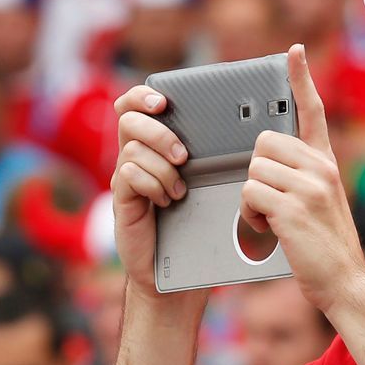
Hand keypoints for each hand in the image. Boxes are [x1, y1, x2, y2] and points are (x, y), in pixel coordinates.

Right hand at [109, 83, 190, 293]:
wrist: (176, 268)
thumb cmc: (196, 223)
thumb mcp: (207, 184)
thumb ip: (211, 157)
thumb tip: (242, 131)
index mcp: (154, 145)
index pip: (136, 105)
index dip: (143, 95)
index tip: (163, 101)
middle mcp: (136, 156)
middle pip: (129, 119)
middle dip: (158, 132)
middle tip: (182, 155)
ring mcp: (125, 177)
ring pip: (132, 148)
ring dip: (161, 166)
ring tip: (179, 188)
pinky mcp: (121, 198)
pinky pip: (128, 175)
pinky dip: (152, 184)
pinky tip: (166, 201)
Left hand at [239, 46, 364, 310]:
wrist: (346, 284)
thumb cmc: (325, 248)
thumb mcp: (320, 202)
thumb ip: (302, 176)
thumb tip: (269, 159)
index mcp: (327, 163)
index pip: (313, 111)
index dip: (301, 79)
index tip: (294, 52)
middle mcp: (322, 168)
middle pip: (264, 142)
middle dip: (257, 172)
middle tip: (272, 202)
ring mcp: (310, 187)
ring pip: (254, 169)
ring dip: (252, 198)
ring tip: (272, 220)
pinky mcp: (294, 208)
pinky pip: (251, 193)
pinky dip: (250, 215)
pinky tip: (268, 230)